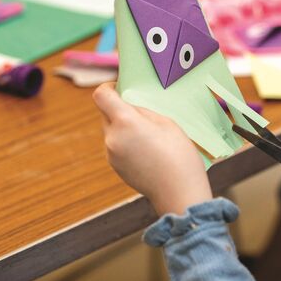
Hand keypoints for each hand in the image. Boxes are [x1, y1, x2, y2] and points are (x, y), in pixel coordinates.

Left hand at [93, 82, 211, 216]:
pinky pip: (116, 146)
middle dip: (119, 108)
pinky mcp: (115, 167)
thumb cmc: (178, 156)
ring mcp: (111, 155)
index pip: (101, 95)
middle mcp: (112, 138)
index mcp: (125, 122)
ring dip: (123, 127)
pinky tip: (147, 150)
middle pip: (105, 113)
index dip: (109, 87)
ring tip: (149, 134)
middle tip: (142, 111)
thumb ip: (143, 111)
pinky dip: (126, 142)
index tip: (121, 87)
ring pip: (111, 131)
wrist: (179, 193)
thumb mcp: (166, 122)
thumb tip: (131, 106)